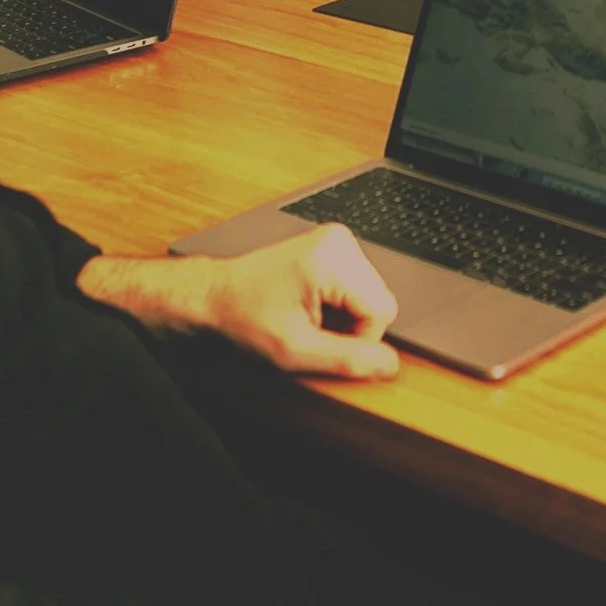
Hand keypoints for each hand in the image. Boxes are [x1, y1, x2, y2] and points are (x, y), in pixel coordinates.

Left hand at [80, 226, 398, 378]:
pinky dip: (341, 303)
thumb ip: (346, 359)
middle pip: (380, 300)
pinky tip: (311, 305)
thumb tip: (389, 365)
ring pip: (373, 294)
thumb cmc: (244, 318)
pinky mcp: (333, 245)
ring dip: (347, 315)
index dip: (358, 339)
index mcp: (330, 260)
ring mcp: (337, 240)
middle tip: (312, 330)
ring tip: (308, 316)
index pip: (382, 310)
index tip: (321, 341)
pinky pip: (360, 285)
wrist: (216, 296)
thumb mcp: (294, 350)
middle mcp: (339, 241)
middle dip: (353, 325)